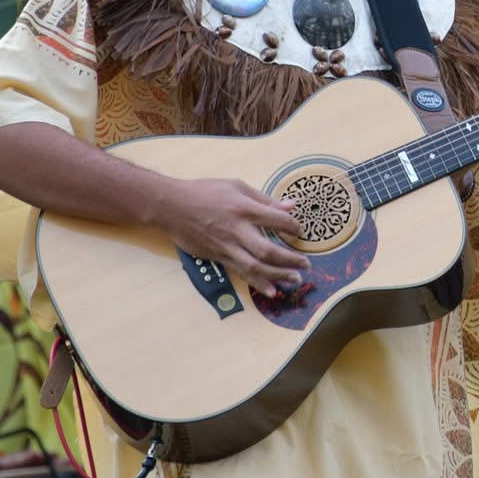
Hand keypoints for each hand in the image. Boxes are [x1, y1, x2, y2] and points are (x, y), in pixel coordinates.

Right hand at [151, 177, 309, 296]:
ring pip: (256, 266)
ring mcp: (226, 246)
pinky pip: (241, 272)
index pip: (277, 221)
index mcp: (245, 208)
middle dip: (290, 259)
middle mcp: (237, 230)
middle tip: (306, 264)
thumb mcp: (236, 186)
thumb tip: (292, 205)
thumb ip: (265, 199)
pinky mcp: (217, 257)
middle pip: (268, 250)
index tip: (300, 232)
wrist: (171, 206)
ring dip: (278, 276)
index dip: (293, 227)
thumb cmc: (205, 191)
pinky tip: (271, 291)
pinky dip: (257, 283)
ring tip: (295, 280)